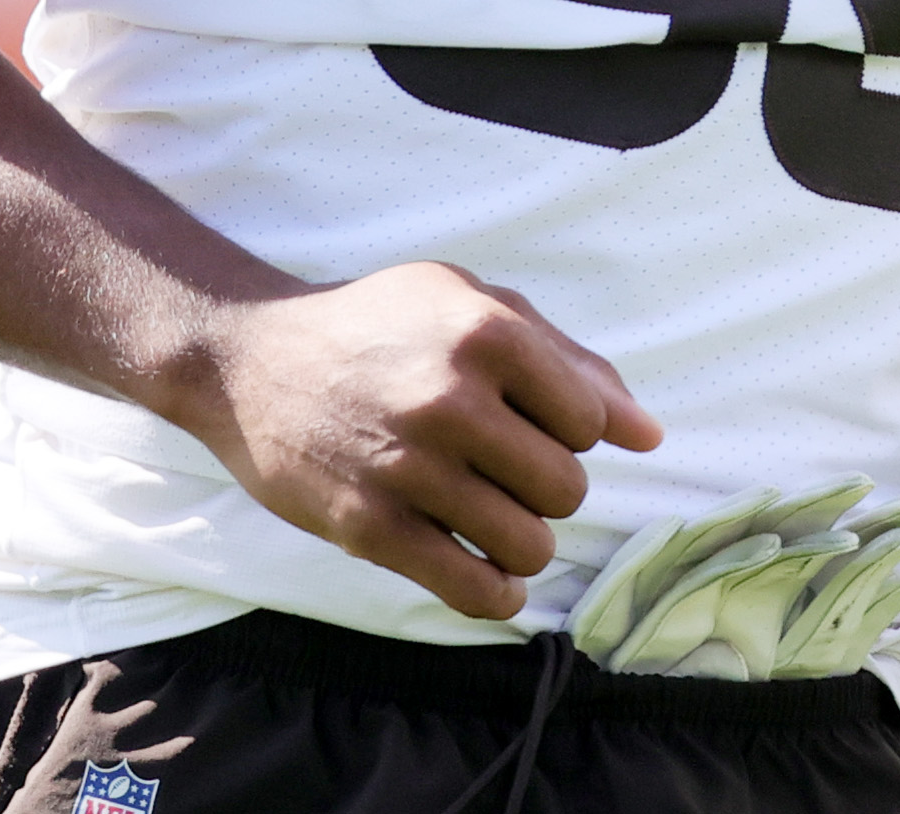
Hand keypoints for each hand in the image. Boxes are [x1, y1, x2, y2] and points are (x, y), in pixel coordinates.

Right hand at [190, 260, 662, 620]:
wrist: (250, 359)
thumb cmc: (377, 324)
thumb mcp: (471, 304)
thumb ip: (569, 361)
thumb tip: (649, 435)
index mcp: (487, 332)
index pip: (589, 419)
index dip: (571, 429)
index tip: (533, 423)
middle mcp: (453, 397)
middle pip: (565, 487)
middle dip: (548, 488)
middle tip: (508, 473)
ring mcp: (410, 466)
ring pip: (528, 544)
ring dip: (523, 543)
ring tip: (495, 519)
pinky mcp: (370, 526)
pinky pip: (471, 589)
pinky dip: (496, 595)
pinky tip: (489, 576)